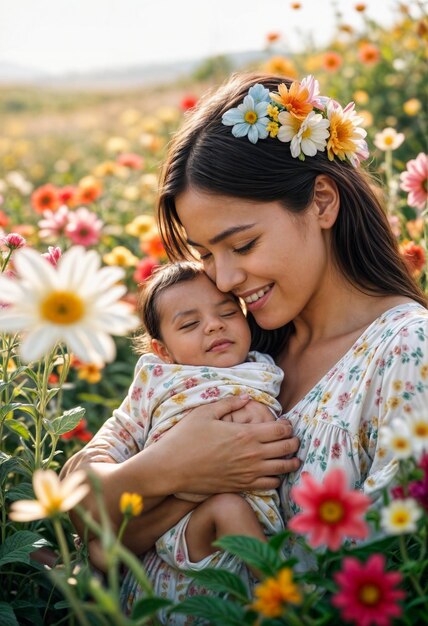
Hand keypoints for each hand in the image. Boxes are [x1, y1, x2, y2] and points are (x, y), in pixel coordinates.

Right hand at [147, 395, 299, 493]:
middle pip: (287, 448)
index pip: (281, 430)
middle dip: (294, 441)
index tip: (286, 423)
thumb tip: (247, 397)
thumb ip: (229, 403)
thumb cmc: (185, 437)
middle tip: (294, 438)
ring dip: (291, 461)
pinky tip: (274, 473)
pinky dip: (277, 478)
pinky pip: (270, 484)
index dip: (288, 425)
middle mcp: (252, 455)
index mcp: (246, 434)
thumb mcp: (205, 412)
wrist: (171, 468)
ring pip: (282, 468)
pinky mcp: (241, 486)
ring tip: (292, 457)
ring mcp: (248, 473)